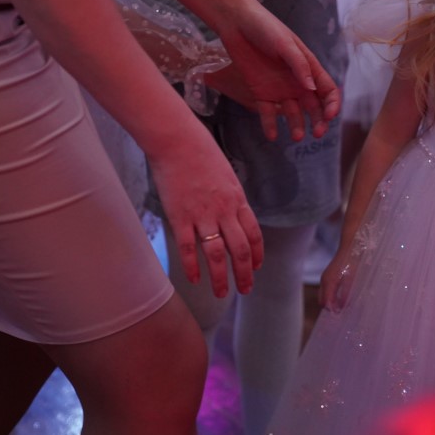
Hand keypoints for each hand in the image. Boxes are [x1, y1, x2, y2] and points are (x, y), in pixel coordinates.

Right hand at [147, 124, 263, 298]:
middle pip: (239, 250)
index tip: (256, 268)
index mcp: (238, 200)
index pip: (253, 234)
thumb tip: (231, 214)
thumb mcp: (226, 175)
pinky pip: (188, 248)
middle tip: (245, 289)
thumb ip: (230, 197)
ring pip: (216, 254)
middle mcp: (224, 211)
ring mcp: (202, 215)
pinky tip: (194, 280)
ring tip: (222, 293)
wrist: (178, 141)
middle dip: (244, 274)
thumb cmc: (201, 153)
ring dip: (221, 277)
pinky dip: (192, 267)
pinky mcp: (180, 217)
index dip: (256, 254)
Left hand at [217, 1, 340, 141]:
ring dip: (297, 126)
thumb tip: (312, 88)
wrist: (236, 23)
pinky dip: (270, 125)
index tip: (328, 116)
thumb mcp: (285, 44)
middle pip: (314, 107)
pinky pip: (268, 113)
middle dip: (319, 121)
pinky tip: (273, 135)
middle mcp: (297, 82)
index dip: (332, 105)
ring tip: (296, 137)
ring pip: (293, 113)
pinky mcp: (260, 93)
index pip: (328, 91)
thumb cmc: (265, 28)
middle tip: (316, 133)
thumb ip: (299, 65)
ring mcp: (279, 89)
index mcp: (309, 68)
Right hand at [318, 246, 359, 311]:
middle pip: (323, 301)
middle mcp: (324, 280)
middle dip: (331, 308)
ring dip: (332, 302)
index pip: (325, 303)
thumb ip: (346, 293)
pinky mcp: (330, 275)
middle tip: (342, 314)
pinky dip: (333, 296)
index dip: (332, 311)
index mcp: (328, 282)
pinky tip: (343, 298)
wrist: (352, 243)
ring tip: (343, 307)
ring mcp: (326, 277)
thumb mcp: (352, 278)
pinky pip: (328, 290)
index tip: (341, 316)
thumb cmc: (353, 259)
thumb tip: (342, 307)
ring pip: (325, 296)